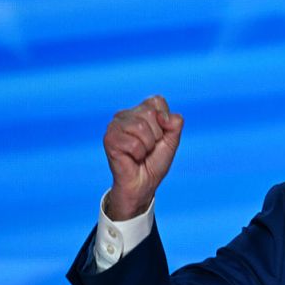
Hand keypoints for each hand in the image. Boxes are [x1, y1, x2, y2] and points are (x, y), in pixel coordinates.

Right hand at [103, 95, 183, 220]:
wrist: (144, 183)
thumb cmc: (155, 161)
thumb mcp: (172, 140)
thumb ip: (175, 124)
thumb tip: (164, 117)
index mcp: (139, 110)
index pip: (157, 101)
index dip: (164, 121)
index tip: (159, 136)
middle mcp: (124, 114)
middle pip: (150, 113)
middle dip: (156, 135)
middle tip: (149, 147)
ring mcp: (114, 125)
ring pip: (140, 127)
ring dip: (147, 146)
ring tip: (141, 153)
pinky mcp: (109, 139)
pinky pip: (133, 143)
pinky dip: (138, 154)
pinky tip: (132, 158)